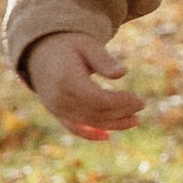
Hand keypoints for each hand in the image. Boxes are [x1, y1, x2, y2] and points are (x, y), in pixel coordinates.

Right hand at [24, 34, 141, 138]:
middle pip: (95, 113)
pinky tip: (106, 137)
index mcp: (66, 80)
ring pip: (88, 122)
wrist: (40, 53)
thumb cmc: (69, 45)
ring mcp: (56, 108)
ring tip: (135, 121)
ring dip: (112, 124)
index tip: (139, 100)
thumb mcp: (87, 45)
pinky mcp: (56, 113)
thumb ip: (104, 60)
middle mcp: (59, 99)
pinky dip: (89, 133)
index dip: (120, 103)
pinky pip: (73, 128)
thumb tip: (123, 73)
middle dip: (121, 112)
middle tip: (141, 106)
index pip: (97, 99)